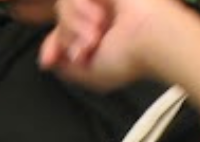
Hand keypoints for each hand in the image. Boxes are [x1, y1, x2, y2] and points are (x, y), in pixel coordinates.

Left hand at [39, 0, 174, 90]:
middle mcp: (97, 15)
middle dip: (66, 39)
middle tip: (88, 48)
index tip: (47, 60)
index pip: (61, 35)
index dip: (51, 46)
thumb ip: (66, 67)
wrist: (151, 37)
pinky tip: (99, 18)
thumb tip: (48, 59)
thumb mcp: (90, 74)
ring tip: (96, 35)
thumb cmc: (131, 58)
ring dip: (74, 26)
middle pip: (59, 22)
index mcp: (96, 36)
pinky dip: (79, 9)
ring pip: (62, 9)